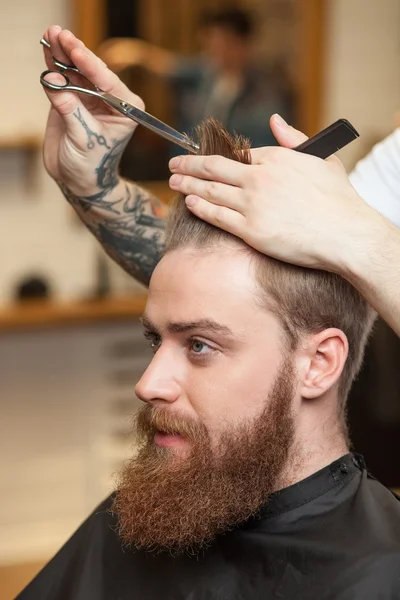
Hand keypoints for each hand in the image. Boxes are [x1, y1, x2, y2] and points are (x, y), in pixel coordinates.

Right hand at [42, 26, 143, 195]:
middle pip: (91, 69)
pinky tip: (47, 48)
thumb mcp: (83, 139)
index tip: (75, 49)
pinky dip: (54, 64)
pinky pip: (63, 78)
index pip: (106, 80)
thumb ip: (70, 110)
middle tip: (59, 34)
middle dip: (75, 52)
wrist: (80, 181)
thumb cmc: (91, 166)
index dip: (89, 63)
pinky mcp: (73, 99)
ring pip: (76, 70)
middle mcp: (111, 99)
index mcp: (126, 108)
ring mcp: (91, 97)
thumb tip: (53, 80)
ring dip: (62, 53)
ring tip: (50, 35)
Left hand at [168, 115, 371, 273]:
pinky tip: (188, 203)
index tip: (202, 158)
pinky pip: (217, 216)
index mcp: (276, 159)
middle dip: (189, 165)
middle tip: (172, 164)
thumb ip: (295, 138)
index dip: (215, 155)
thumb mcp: (321, 159)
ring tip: (172, 182)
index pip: (237, 154)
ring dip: (187, 185)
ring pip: (210, 191)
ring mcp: (252, 205)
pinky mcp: (251, 230)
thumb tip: (275, 121)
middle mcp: (259, 179)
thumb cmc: (338, 199)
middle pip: (214, 168)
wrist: (345, 234)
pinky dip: (200, 208)